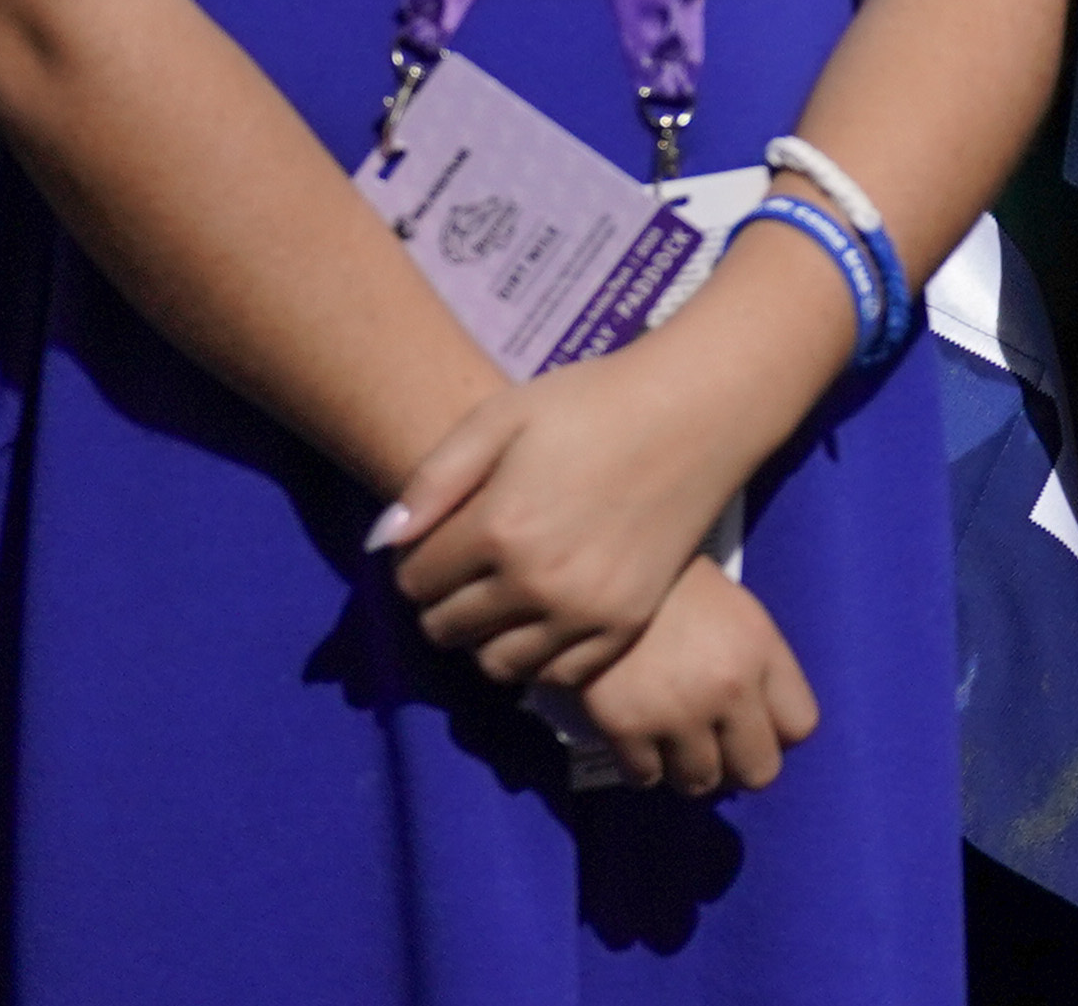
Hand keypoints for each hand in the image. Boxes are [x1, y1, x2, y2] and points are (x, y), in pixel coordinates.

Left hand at [374, 323, 803, 689]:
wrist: (695, 412)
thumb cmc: (591, 403)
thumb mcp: (501, 416)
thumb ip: (433, 480)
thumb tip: (382, 543)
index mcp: (499, 528)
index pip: (414, 581)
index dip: (417, 560)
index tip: (442, 538)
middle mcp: (537, 582)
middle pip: (446, 628)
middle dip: (443, 600)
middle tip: (470, 566)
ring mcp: (586, 611)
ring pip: (495, 663)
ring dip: (485, 635)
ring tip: (504, 594)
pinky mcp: (625, 625)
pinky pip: (555, 675)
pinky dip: (537, 655)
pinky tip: (545, 614)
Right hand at [567, 561, 817, 798]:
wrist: (604, 575)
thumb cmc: (677, 592)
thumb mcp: (739, 615)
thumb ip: (761, 669)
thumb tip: (769, 728)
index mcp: (762, 652)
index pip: (801, 727)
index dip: (779, 732)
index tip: (756, 726)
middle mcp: (729, 689)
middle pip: (760, 771)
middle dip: (739, 765)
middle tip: (717, 749)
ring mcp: (678, 713)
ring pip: (701, 783)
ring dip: (688, 769)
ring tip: (675, 744)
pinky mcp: (626, 729)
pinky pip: (646, 778)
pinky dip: (643, 767)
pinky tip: (639, 742)